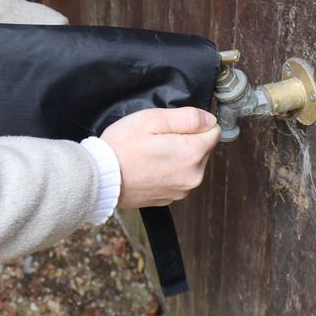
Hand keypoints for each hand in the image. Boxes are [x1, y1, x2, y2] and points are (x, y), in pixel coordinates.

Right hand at [100, 107, 220, 208]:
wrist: (101, 178)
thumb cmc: (123, 146)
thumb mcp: (152, 119)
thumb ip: (187, 117)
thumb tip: (210, 118)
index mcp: (193, 154)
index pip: (214, 130)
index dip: (194, 123)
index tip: (172, 125)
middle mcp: (194, 176)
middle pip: (203, 147)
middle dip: (186, 139)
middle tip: (157, 137)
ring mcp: (182, 190)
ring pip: (191, 163)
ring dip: (178, 155)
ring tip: (151, 152)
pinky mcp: (170, 198)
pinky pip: (179, 177)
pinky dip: (169, 170)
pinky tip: (149, 166)